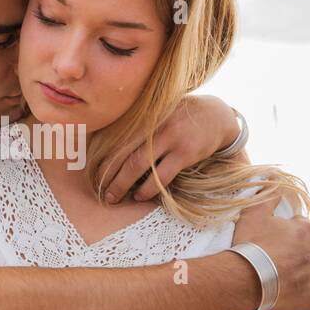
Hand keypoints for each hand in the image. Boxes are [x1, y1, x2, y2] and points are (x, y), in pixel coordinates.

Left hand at [101, 94, 238, 203]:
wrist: (216, 115)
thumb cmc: (180, 116)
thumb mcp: (158, 112)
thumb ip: (137, 125)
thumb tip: (107, 145)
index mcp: (144, 115)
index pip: (115, 138)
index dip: (102, 158)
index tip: (93, 174)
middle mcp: (153, 124)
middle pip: (122, 153)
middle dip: (108, 175)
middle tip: (101, 192)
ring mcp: (170, 137)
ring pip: (137, 165)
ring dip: (123, 185)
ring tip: (114, 197)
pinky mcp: (185, 152)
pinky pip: (161, 175)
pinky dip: (148, 188)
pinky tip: (140, 195)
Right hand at [232, 193, 309, 309]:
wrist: (246, 279)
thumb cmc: (249, 246)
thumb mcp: (253, 213)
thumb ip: (268, 197)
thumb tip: (277, 183)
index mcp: (305, 230)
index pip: (305, 229)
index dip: (291, 236)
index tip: (278, 244)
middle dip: (309, 255)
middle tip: (289, 264)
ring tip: (299, 281)